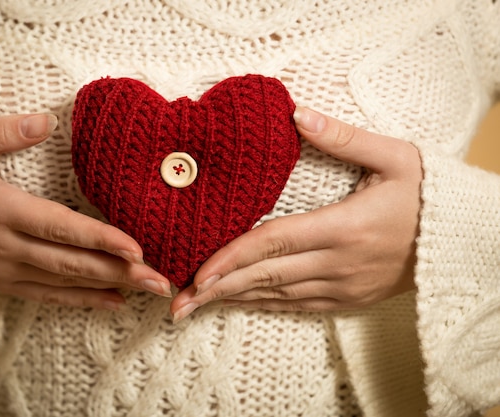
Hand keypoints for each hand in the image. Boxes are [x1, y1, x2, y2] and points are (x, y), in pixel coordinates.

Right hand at [0, 114, 170, 309]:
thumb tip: (45, 122)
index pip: (59, 227)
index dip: (99, 238)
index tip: (136, 247)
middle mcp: (5, 247)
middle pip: (71, 262)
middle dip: (120, 271)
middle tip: (160, 279)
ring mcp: (5, 270)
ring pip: (65, 283)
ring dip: (110, 288)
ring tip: (149, 291)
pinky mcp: (4, 283)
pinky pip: (48, 296)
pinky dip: (82, 301)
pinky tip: (113, 302)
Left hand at [171, 107, 421, 321]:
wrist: (460, 242)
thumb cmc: (425, 196)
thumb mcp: (395, 157)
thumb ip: (344, 138)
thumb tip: (297, 115)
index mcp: (344, 227)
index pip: (273, 242)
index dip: (232, 257)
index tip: (198, 270)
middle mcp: (338, 263)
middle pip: (266, 277)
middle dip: (218, 289)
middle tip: (178, 301)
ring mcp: (343, 287)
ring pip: (277, 296)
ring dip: (234, 299)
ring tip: (196, 305)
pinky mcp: (348, 300)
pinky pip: (297, 306)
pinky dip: (264, 304)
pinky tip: (240, 303)